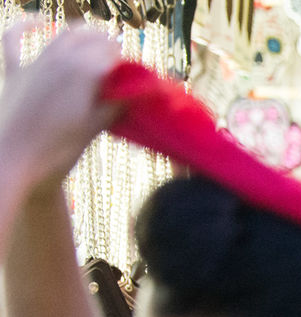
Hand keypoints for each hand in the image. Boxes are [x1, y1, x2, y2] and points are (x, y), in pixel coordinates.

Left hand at [0, 23, 120, 192]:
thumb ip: (116, 104)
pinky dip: (27, 25)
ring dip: (83, 34)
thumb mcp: (94, 127)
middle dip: (109, 45)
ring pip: (64, 34)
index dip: (129, 64)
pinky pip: (15, 37)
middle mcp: (60, 58)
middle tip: (122, 62)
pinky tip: (39, 22)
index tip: (138, 78)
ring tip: (96, 41)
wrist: (13, 161)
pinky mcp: (15, 71)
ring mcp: (35, 63)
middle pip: (92, 39)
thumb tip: (137, 94)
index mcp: (84, 71)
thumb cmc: (57, 150)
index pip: (114, 55)